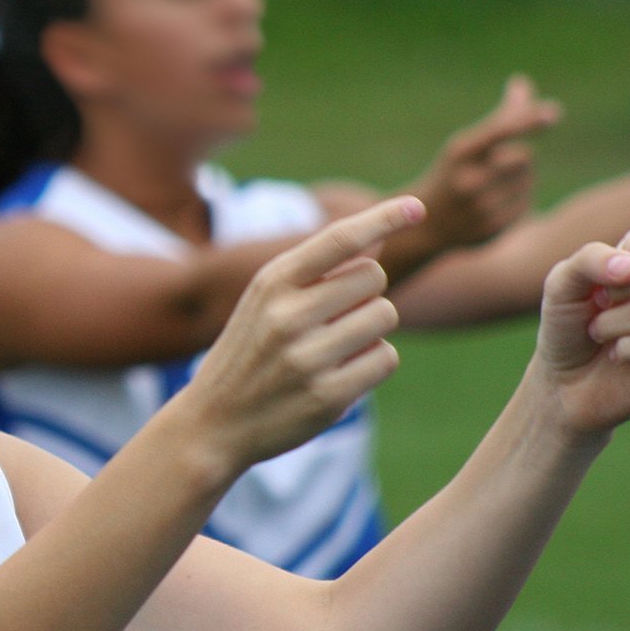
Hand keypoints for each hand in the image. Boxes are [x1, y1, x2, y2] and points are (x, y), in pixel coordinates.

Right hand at [182, 196, 424, 470]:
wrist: (212, 423)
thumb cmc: (248, 353)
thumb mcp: (268, 301)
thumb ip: (321, 269)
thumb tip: (378, 234)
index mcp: (271, 283)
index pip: (339, 239)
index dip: (382, 218)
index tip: (417, 207)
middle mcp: (287, 316)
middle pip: (373, 277)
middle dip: (368, 293)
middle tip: (339, 316)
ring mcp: (306, 357)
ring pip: (385, 316)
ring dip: (373, 329)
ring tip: (337, 346)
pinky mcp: (327, 396)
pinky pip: (385, 358)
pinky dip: (373, 363)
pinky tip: (343, 373)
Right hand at [407, 75, 562, 250]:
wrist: (424, 225)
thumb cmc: (451, 174)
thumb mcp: (465, 145)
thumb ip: (499, 118)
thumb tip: (522, 82)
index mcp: (460, 153)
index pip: (501, 130)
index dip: (528, 120)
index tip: (553, 113)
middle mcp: (469, 180)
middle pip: (525, 155)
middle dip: (518, 156)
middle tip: (495, 165)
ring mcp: (481, 207)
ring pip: (528, 180)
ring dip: (519, 179)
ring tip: (490, 188)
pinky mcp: (493, 229)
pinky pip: (526, 204)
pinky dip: (517, 201)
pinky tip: (493, 206)